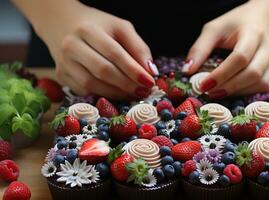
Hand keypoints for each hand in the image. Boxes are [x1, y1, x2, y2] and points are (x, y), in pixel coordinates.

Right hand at [33, 1, 157, 98]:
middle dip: (127, 84)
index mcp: (88, 30)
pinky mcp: (60, 75)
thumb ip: (138, 47)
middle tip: (143, 91)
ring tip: (132, 93)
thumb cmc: (98, 26)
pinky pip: (83, 91)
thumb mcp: (120, 28)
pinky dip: (102, 94)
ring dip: (116, 93)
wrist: (62, 22)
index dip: (133, 70)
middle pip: (102, 71)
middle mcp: (71, 46)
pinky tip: (115, 92)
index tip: (149, 81)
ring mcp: (63, 62)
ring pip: (92, 85)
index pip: (114, 53)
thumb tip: (151, 72)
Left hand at [183, 0, 268, 97]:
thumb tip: (187, 71)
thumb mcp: (214, 29)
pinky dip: (250, 94)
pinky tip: (234, 92)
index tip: (203, 85)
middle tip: (209, 93)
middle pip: (253, 73)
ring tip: (218, 93)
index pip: (240, 57)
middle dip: (229, 87)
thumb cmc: (235, 24)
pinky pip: (266, 87)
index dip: (221, 74)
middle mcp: (268, 47)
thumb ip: (200, 48)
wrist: (264, 19)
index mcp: (252, 33)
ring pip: (261, 83)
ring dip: (238, 92)